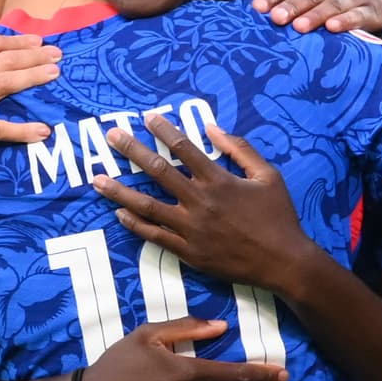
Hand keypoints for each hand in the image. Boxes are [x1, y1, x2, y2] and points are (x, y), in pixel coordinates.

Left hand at [92, 115, 312, 291]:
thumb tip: (212, 127)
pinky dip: (135, 223)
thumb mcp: (268, 175)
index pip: (184, 148)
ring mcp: (191, 229)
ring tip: (97, 179)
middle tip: (110, 136)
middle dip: (131, 150)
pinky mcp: (189, 252)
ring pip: (147, 206)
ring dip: (120, 191)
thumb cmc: (279, 216)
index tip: (146, 118)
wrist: (284, 262)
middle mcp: (200, 202)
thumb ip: (240, 149)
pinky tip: (118, 213)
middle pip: (158, 171)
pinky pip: (155, 236)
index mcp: (219, 180)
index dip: (163, 130)